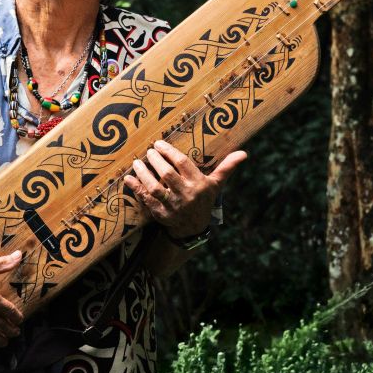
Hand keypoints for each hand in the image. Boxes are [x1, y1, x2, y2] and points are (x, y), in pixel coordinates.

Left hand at [124, 140, 247, 240]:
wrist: (193, 229)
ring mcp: (172, 205)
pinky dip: (135, 189)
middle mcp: (185, 194)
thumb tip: (244, 153)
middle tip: (148, 151)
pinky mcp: (160, 214)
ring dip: (143, 174)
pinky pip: (146, 200)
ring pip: (155, 187)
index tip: (158, 144)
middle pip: (167, 174)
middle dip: (155, 160)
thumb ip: (226, 168)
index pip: (182, 164)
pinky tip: (127, 179)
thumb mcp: (215, 185)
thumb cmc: (203, 200)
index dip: (169, 152)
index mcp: (198, 184)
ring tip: (137, 163)